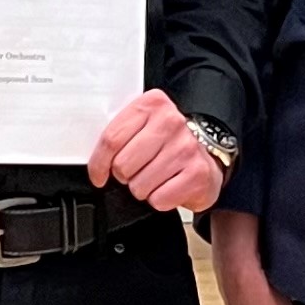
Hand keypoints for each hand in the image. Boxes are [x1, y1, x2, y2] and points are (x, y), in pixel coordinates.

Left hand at [88, 89, 225, 213]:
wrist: (208, 156)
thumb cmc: (169, 143)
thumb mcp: (143, 126)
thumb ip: (120, 134)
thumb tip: (95, 160)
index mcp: (152, 104)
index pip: (111, 139)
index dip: (98, 163)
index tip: (98, 174)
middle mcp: (171, 122)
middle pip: (123, 164)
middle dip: (124, 175)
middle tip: (137, 171)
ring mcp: (186, 147)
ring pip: (139, 185)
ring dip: (143, 189)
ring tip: (155, 178)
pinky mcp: (197, 173)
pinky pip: (159, 199)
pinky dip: (160, 199)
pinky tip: (168, 186)